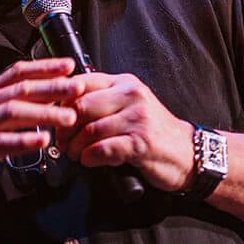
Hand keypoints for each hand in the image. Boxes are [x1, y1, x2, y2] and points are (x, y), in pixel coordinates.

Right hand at [0, 58, 85, 205]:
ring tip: (68, 117)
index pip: (18, 72)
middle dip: (52, 86)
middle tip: (78, 87)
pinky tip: (42, 141)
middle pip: (20, 89)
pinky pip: (0, 143)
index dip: (44, 66)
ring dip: (43, 112)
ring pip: (12, 112)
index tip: (69, 65)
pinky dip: (23, 140)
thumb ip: (13, 109)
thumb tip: (48, 100)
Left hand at [58, 72, 192, 191]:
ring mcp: (138, 118)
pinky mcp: (142, 142)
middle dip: (65, 128)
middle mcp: (131, 95)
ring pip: (90, 129)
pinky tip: (89, 161)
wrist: (188, 152)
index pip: (82, 82)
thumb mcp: (129, 107)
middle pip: (82, 106)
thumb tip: (63, 109)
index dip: (61, 101)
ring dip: (76, 147)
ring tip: (74, 154)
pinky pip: (104, 148)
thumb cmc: (154, 132)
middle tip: (62, 142)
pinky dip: (90, 157)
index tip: (55, 117)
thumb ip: (102, 102)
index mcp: (124, 83)